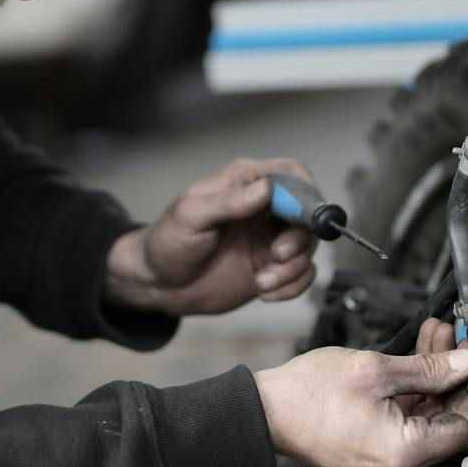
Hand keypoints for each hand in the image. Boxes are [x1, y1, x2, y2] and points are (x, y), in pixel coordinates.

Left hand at [103, 158, 319, 316]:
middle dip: (300, 238)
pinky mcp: (272, 267)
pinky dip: (292, 286)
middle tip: (277, 255)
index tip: (300, 219)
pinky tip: (265, 292)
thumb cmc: (169, 241)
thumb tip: (265, 189)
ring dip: (293, 268)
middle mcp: (264, 208)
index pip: (292, 174)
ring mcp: (270, 238)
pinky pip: (302, 274)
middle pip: (308, 213)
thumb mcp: (192, 216)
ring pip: (308, 247)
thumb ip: (229, 202)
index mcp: (245, 183)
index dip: (305, 193)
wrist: (159, 284)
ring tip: (262, 282)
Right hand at [253, 338, 467, 466]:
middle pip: (445, 422)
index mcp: (404, 452)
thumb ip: (427, 368)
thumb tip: (463, 363)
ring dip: (432, 379)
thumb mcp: (374, 370)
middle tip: (452, 339)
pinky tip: (413, 360)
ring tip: (433, 337)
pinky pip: (404, 424)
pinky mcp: (373, 454)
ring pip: (425, 419)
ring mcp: (385, 464)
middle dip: (451, 377)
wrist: (265, 411)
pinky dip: (411, 394)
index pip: (464, 427)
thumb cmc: (307, 394)